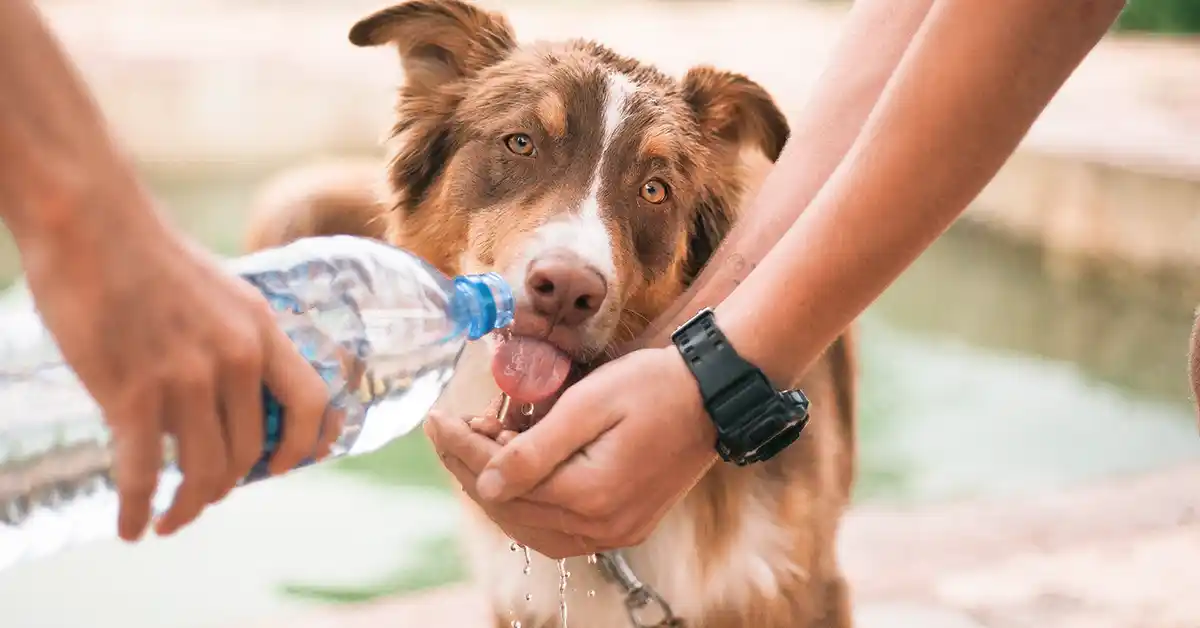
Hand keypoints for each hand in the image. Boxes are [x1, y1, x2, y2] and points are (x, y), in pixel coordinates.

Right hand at [16, 183, 332, 540]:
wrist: (89, 220)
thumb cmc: (146, 254)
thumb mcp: (219, 291)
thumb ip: (232, 339)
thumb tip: (228, 393)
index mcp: (261, 329)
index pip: (311, 402)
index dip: (305, 445)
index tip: (283, 468)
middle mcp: (235, 357)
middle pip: (250, 450)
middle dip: (228, 485)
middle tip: (203, 496)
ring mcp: (186, 377)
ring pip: (204, 471)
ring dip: (188, 507)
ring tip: (169, 520)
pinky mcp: (132, 393)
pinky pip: (145, 474)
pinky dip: (139, 510)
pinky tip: (130, 527)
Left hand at [426, 347, 716, 557]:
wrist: (713, 396)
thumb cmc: (653, 386)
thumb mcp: (589, 403)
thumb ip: (535, 449)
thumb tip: (485, 483)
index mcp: (591, 494)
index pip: (503, 480)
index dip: (462, 448)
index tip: (436, 418)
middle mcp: (602, 526)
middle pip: (512, 509)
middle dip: (470, 468)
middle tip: (448, 430)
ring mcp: (616, 532)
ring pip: (531, 527)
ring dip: (496, 490)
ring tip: (476, 448)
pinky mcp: (625, 526)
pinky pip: (558, 530)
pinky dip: (528, 506)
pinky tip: (513, 476)